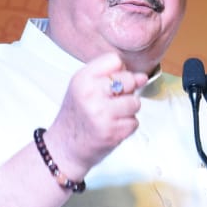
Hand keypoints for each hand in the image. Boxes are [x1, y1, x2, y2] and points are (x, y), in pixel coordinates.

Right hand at [45, 52, 148, 178]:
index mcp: (82, 79)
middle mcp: (91, 94)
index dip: (118, 72)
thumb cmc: (77, 115)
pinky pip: (134, 122)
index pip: (115, 60)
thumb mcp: (85, 88)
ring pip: (135, 102)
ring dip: (128, 110)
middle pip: (129, 79)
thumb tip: (142, 77)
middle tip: (111, 101)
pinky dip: (127, 126)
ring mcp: (102, 114)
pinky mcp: (112, 132)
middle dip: (127, 91)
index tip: (110, 83)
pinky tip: (112, 128)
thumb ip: (112, 77)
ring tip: (112, 116)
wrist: (65, 147)